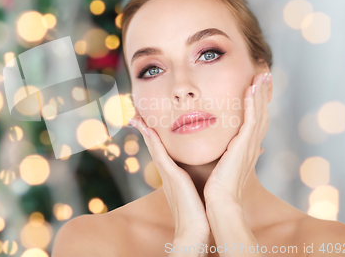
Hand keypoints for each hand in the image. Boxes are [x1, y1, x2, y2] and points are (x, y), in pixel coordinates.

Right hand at [129, 115, 209, 242]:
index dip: (156, 136)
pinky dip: (152, 141)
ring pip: (154, 147)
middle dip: (145, 130)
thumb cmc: (198, 213)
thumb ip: (197, 180)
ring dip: (145, 131)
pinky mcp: (172, 176)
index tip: (150, 122)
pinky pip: (160, 154)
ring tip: (137, 116)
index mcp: (173, 175)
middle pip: (154, 146)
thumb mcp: (196, 191)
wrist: (194, 231)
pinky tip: (148, 128)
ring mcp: (167, 174)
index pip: (163, 151)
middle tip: (136, 114)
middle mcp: (167, 173)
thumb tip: (208, 172)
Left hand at [203, 72, 271, 207]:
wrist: (220, 203)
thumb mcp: (224, 165)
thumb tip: (232, 147)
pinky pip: (251, 120)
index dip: (258, 103)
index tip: (257, 85)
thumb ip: (228, 153)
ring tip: (262, 74)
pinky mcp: (244, 147)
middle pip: (261, 113)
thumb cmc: (218, 188)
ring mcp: (250, 145)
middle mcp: (252, 145)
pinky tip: (251, 89)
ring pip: (259, 113)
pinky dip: (252, 103)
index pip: (255, 120)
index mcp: (246, 148)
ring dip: (260, 93)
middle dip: (263, 93)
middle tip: (265, 74)